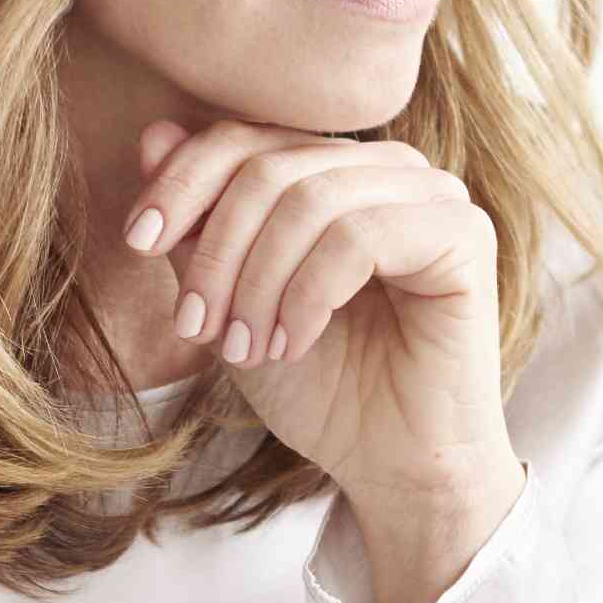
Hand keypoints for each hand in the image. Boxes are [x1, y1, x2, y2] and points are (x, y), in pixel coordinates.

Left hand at [118, 117, 519, 521]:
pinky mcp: (465, 235)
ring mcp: (433, 195)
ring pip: (310, 200)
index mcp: (336, 170)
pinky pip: (360, 236)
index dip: (181, 182)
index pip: (245, 139)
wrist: (392, 468)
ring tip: (245, 349)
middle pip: (270, 167)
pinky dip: (308, 296)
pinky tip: (293, 344)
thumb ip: (200, 226)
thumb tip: (154, 134)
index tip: (137, 242)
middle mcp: (389, 169)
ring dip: (258, 283)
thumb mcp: (232, 301)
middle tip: (196, 327)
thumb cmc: (319, 387)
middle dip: (217, 251)